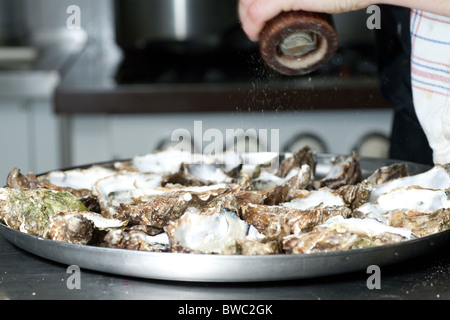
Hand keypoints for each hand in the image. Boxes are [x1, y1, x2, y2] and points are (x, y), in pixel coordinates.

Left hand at [239, 0, 370, 40]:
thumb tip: (294, 4)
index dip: (249, 1)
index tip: (251, 13)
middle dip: (244, 9)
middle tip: (252, 25)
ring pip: (248, 0)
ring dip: (245, 19)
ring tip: (254, 31)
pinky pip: (257, 11)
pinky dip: (251, 25)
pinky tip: (254, 34)